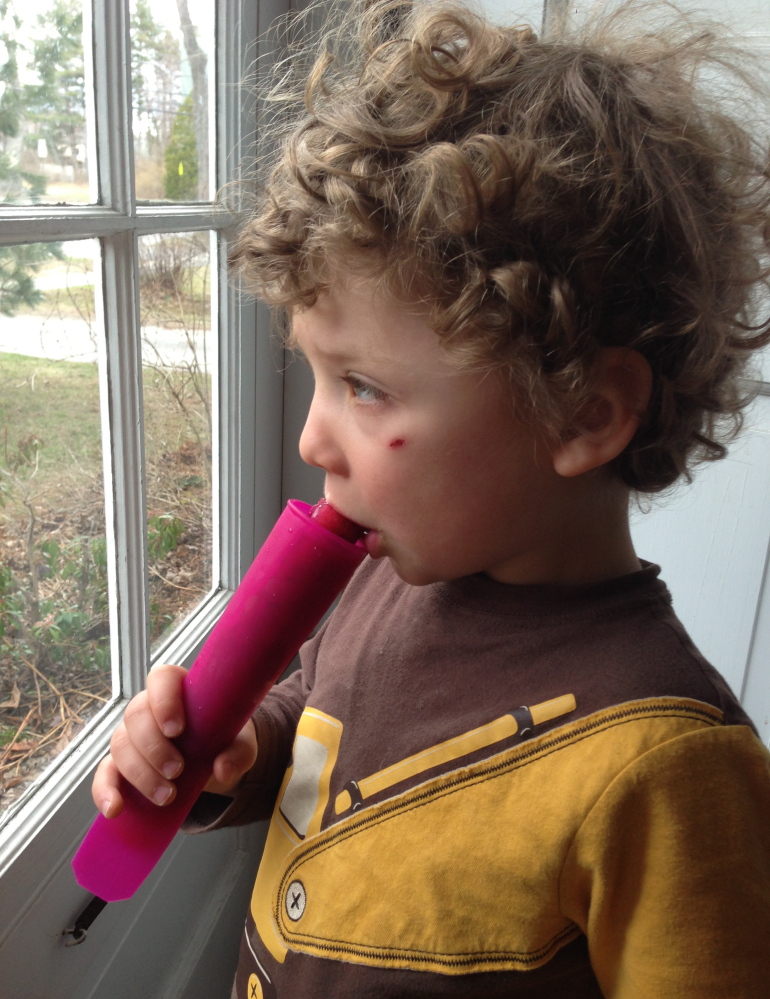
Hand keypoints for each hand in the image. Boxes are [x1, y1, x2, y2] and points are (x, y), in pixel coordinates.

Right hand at [91, 662, 257, 818]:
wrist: (213, 763)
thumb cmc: (224, 740)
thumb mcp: (241, 744)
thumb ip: (239, 753)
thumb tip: (222, 770)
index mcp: (178, 689)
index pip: (161, 679)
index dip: (164, 700)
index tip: (177, 729)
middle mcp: (149, 708)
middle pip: (136, 715)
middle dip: (154, 747)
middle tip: (177, 771)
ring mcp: (131, 736)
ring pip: (120, 745)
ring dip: (141, 773)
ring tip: (167, 795)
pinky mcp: (120, 764)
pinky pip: (104, 773)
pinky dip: (105, 791)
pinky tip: (114, 808)